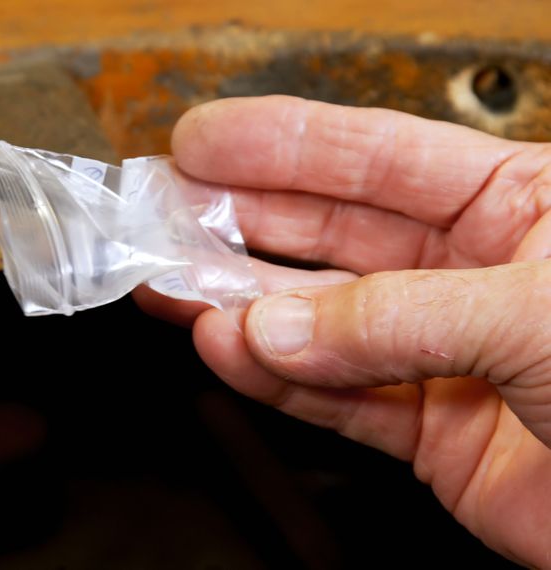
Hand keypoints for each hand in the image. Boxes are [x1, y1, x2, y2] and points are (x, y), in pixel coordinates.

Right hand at [136, 95, 550, 565]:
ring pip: (319, 319)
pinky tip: (225, 352)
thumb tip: (276, 326)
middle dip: (243, 223)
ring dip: (243, 305)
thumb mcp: (534, 313)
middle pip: (330, 234)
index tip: (203, 140)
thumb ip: (393, 319)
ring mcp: (444, 352)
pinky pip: (334, 398)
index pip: (376, 157)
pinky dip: (275, 379)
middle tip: (166, 216)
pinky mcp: (430, 431)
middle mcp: (471, 271)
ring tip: (172, 286)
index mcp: (518, 203)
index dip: (282, 143)